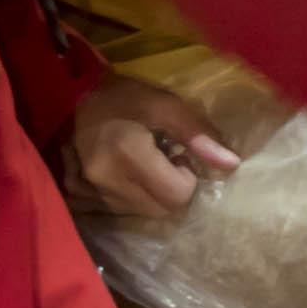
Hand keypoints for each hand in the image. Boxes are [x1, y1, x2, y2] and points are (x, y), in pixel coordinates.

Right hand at [63, 74, 240, 217]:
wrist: (76, 95)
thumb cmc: (127, 96)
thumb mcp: (166, 104)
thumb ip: (198, 134)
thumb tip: (231, 164)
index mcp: (129, 155)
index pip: (176, 195)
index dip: (187, 178)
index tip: (179, 155)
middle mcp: (107, 181)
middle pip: (161, 210)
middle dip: (172, 188)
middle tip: (165, 159)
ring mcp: (90, 191)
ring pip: (141, 212)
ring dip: (152, 194)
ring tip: (146, 163)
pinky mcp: (80, 195)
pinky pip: (118, 210)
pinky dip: (131, 197)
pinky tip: (127, 173)